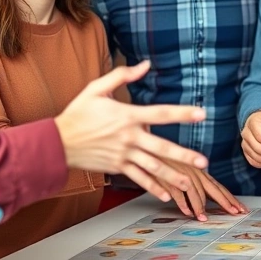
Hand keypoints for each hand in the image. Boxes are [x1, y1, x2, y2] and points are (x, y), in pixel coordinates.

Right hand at [55, 61, 207, 201]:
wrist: (57, 142)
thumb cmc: (78, 113)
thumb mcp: (97, 88)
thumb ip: (122, 75)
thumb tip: (145, 65)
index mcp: (127, 116)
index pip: (161, 114)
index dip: (182, 113)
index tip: (201, 114)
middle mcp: (129, 137)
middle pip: (161, 147)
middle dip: (184, 155)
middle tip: (203, 161)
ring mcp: (123, 155)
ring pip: (153, 167)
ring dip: (173, 176)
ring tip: (189, 183)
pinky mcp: (117, 167)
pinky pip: (138, 178)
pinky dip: (153, 187)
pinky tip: (166, 194)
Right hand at [156, 160, 247, 220]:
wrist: (152, 151)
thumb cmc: (171, 165)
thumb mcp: (188, 175)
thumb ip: (197, 186)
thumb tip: (206, 201)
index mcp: (201, 174)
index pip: (219, 188)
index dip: (230, 199)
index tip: (241, 208)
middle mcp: (196, 174)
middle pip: (214, 190)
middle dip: (226, 202)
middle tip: (235, 213)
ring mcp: (184, 175)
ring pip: (196, 193)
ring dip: (199, 207)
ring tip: (203, 218)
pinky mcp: (171, 178)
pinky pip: (179, 193)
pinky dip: (182, 203)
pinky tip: (186, 212)